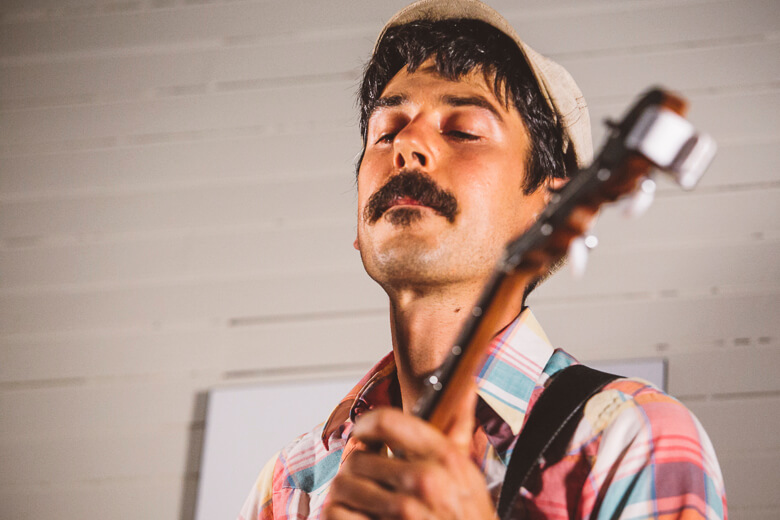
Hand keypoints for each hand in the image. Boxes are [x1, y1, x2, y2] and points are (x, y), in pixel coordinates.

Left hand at [322, 389, 496, 519]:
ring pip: (342, 485)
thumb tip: (468, 386)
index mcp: (445, 458)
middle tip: (365, 480)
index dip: (366, 425)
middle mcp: (425, 481)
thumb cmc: (468, 519)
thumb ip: (460, 429)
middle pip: (357, 457)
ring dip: (344, 496)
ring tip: (358, 502)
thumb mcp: (469, 476)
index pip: (387, 421)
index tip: (362, 433)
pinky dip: (336, 515)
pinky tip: (354, 517)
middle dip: (356, 470)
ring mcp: (404, 511)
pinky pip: (335, 514)